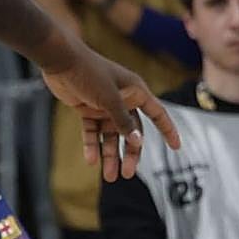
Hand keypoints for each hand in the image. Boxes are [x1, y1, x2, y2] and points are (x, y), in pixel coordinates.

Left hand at [42, 45, 180, 180]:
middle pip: (132, 131)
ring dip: (110, 155)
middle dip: (130, 153)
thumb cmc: (90, 73)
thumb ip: (123, 121)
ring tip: (109, 176)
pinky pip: (93, 131)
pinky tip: (91, 160)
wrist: (62, 61)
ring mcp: (105, 105)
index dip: (168, 130)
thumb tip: (138, 141)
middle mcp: (123, 99)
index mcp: (135, 91)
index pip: (157, 113)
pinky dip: (93, 145)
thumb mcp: (109, 98)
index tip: (177, 147)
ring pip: (112, 135)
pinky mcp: (88, 108)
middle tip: (126, 174)